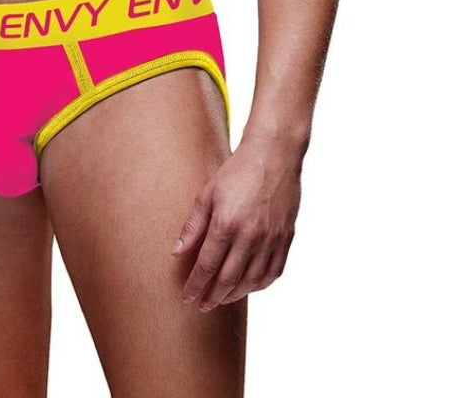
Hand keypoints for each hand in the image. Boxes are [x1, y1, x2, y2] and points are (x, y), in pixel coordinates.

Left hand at [171, 134, 301, 310]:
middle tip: (201, 306)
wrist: (273, 156)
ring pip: (251, 281)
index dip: (196, 285)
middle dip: (212, 297)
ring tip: (221, 299)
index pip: (207, 266)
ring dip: (234, 295)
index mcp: (226, 224)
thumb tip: (176, 253)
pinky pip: (273, 273)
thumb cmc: (236, 172)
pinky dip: (258, 285)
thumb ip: (193, 226)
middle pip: (228, 280)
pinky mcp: (286, 239)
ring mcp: (271, 240)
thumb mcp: (207, 194)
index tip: (187, 298)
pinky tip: (247, 286)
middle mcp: (250, 236)